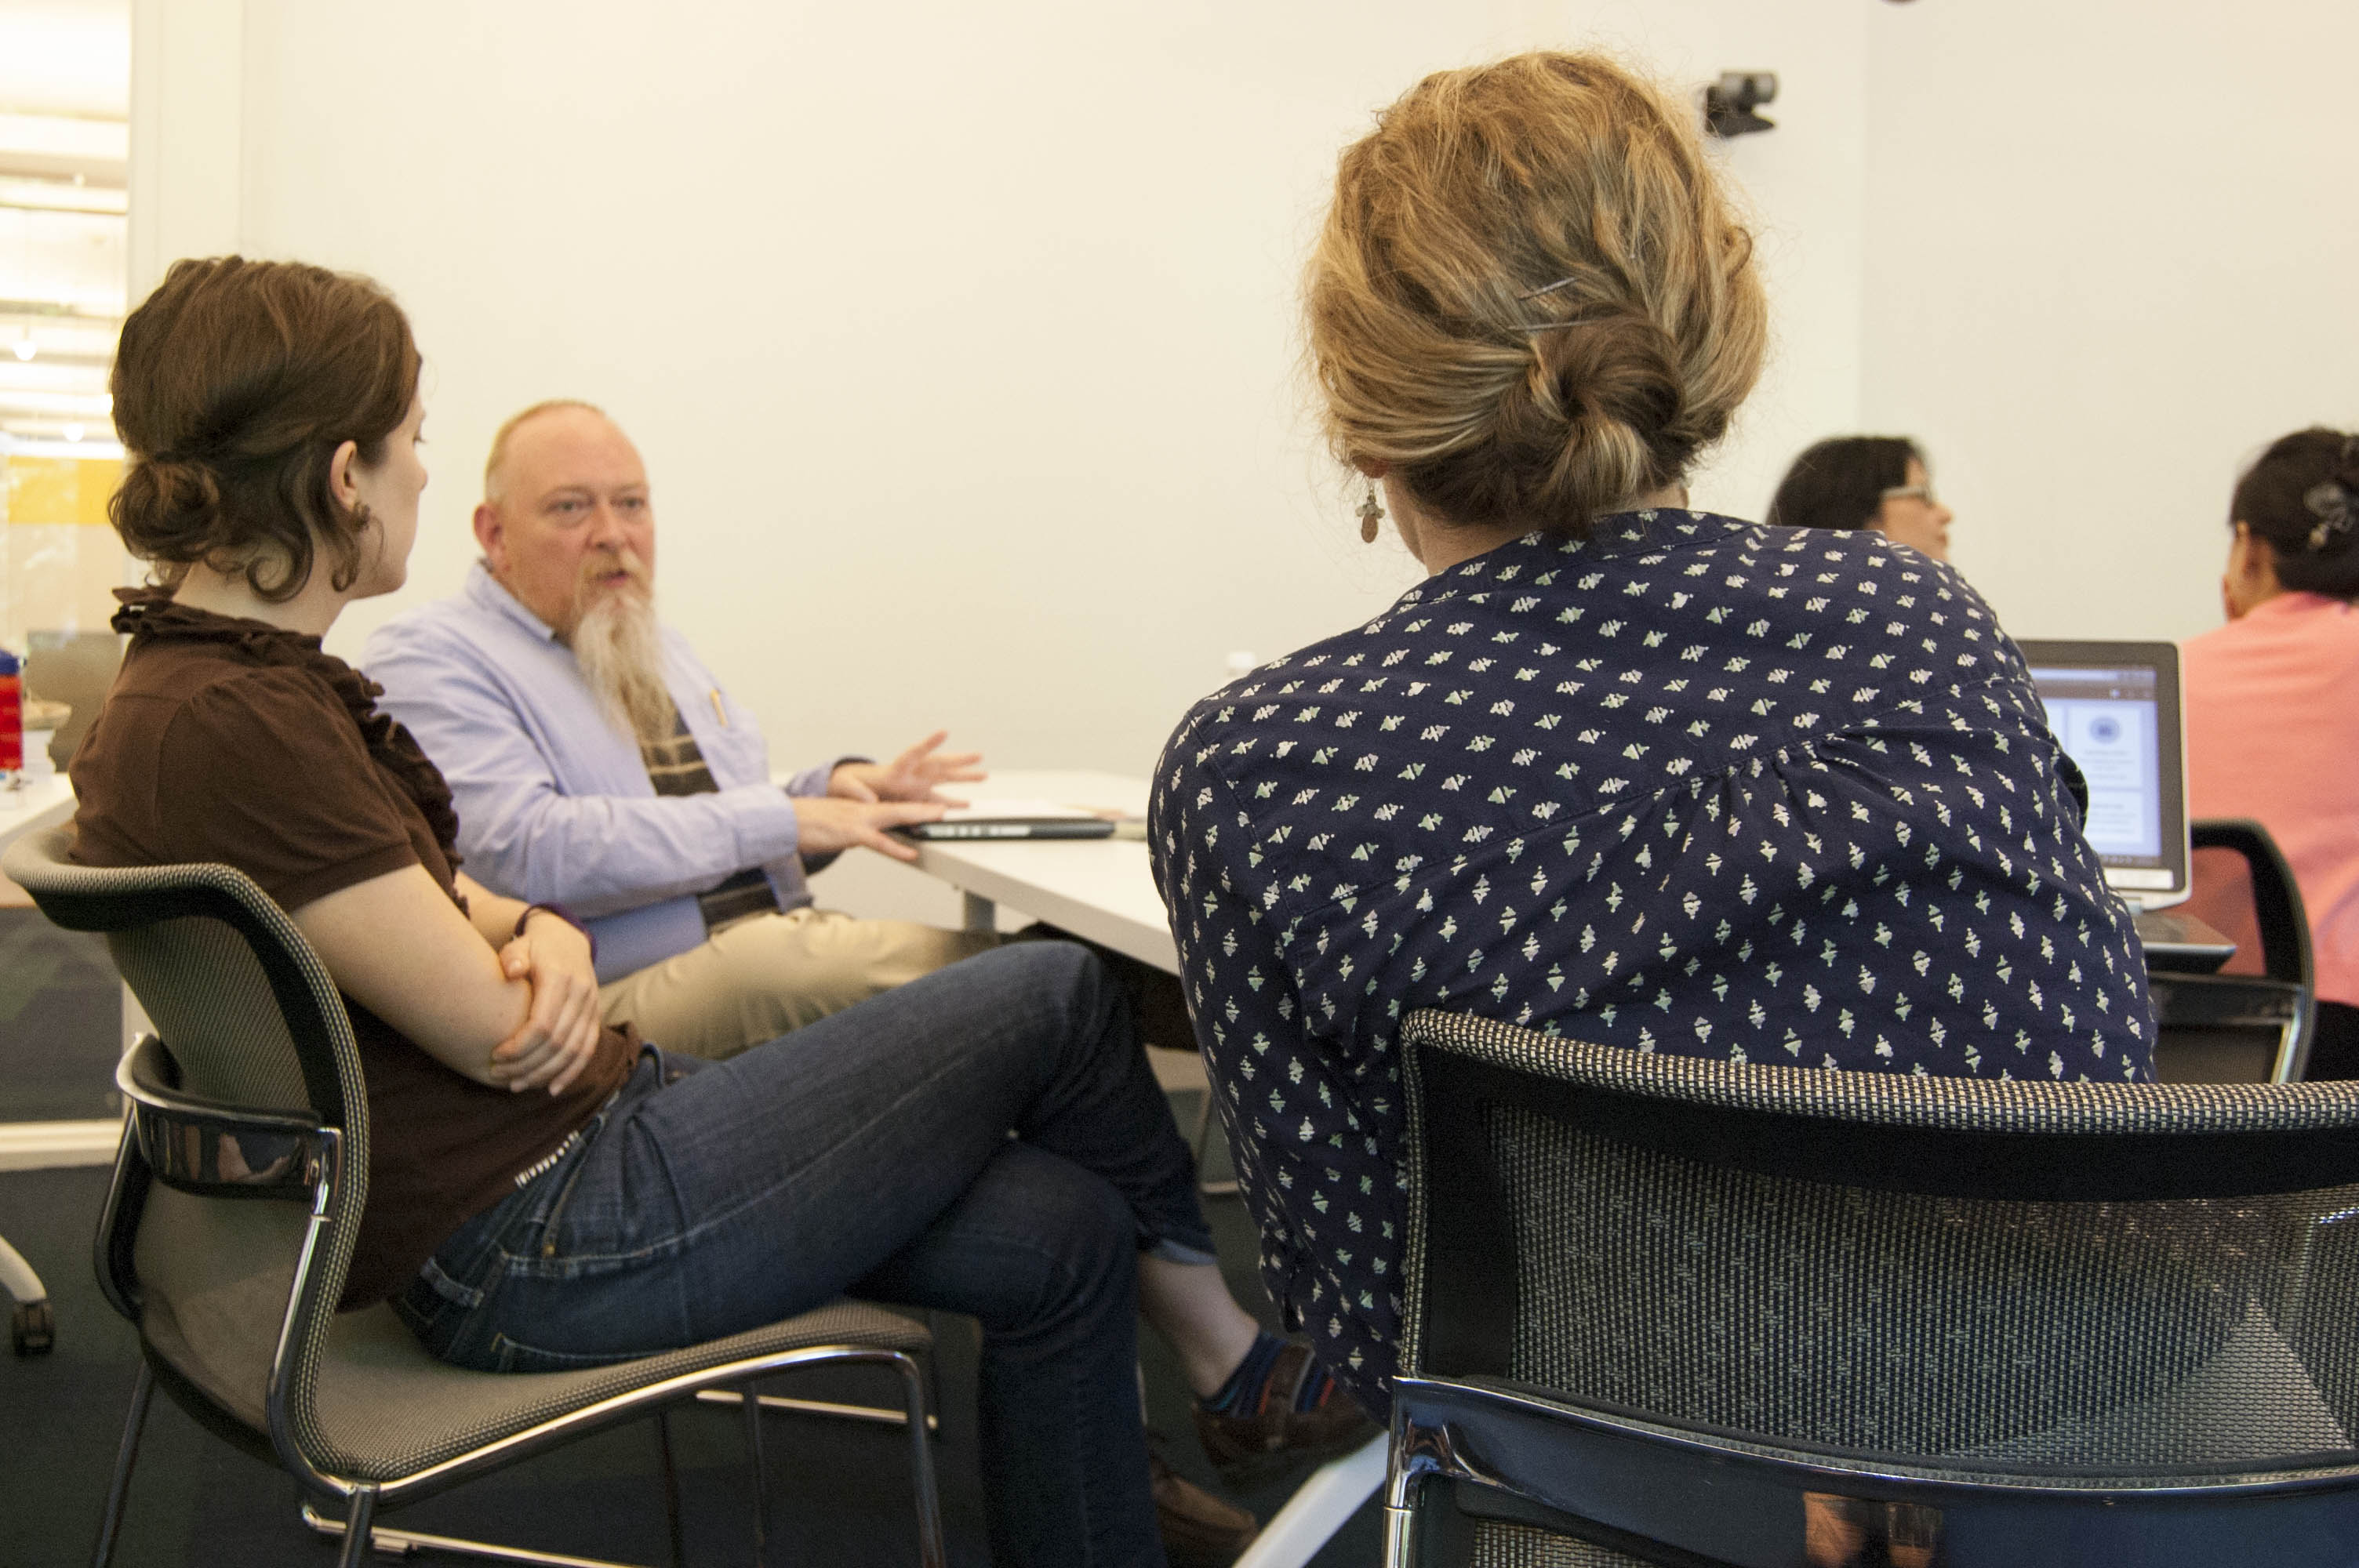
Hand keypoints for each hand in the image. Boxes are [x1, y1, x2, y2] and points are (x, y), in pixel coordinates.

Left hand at [489, 914, 603, 1095]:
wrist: (567, 939)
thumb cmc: (534, 947)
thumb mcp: (520, 945)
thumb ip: (513, 957)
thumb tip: (511, 971)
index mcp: (561, 978)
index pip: (543, 1024)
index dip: (519, 1046)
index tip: (495, 1056)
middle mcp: (581, 994)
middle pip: (557, 1042)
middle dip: (527, 1065)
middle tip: (499, 1075)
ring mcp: (592, 1007)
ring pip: (573, 1051)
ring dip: (545, 1074)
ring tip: (517, 1085)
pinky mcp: (596, 1017)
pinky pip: (587, 1050)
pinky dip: (571, 1073)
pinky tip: (552, 1089)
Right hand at [792, 795, 946, 863]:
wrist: (785, 819)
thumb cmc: (806, 824)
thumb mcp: (836, 825)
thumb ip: (854, 830)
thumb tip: (866, 839)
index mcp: (859, 807)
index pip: (891, 806)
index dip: (912, 807)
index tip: (929, 807)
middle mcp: (862, 809)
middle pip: (900, 806)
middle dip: (924, 806)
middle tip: (946, 807)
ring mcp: (858, 819)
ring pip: (895, 815)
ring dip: (919, 815)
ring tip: (940, 815)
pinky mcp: (851, 832)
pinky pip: (878, 841)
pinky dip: (896, 847)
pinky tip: (911, 853)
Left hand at [830, 730, 985, 804]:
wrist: (850, 791)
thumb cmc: (847, 784)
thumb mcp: (845, 786)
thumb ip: (855, 791)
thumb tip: (868, 799)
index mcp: (894, 770)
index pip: (914, 754)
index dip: (929, 744)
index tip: (943, 732)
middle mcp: (910, 775)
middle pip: (937, 765)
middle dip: (958, 760)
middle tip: (977, 755)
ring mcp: (916, 786)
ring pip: (944, 779)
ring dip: (964, 777)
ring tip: (983, 775)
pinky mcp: (916, 799)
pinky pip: (938, 801)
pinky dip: (952, 803)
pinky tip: (966, 804)